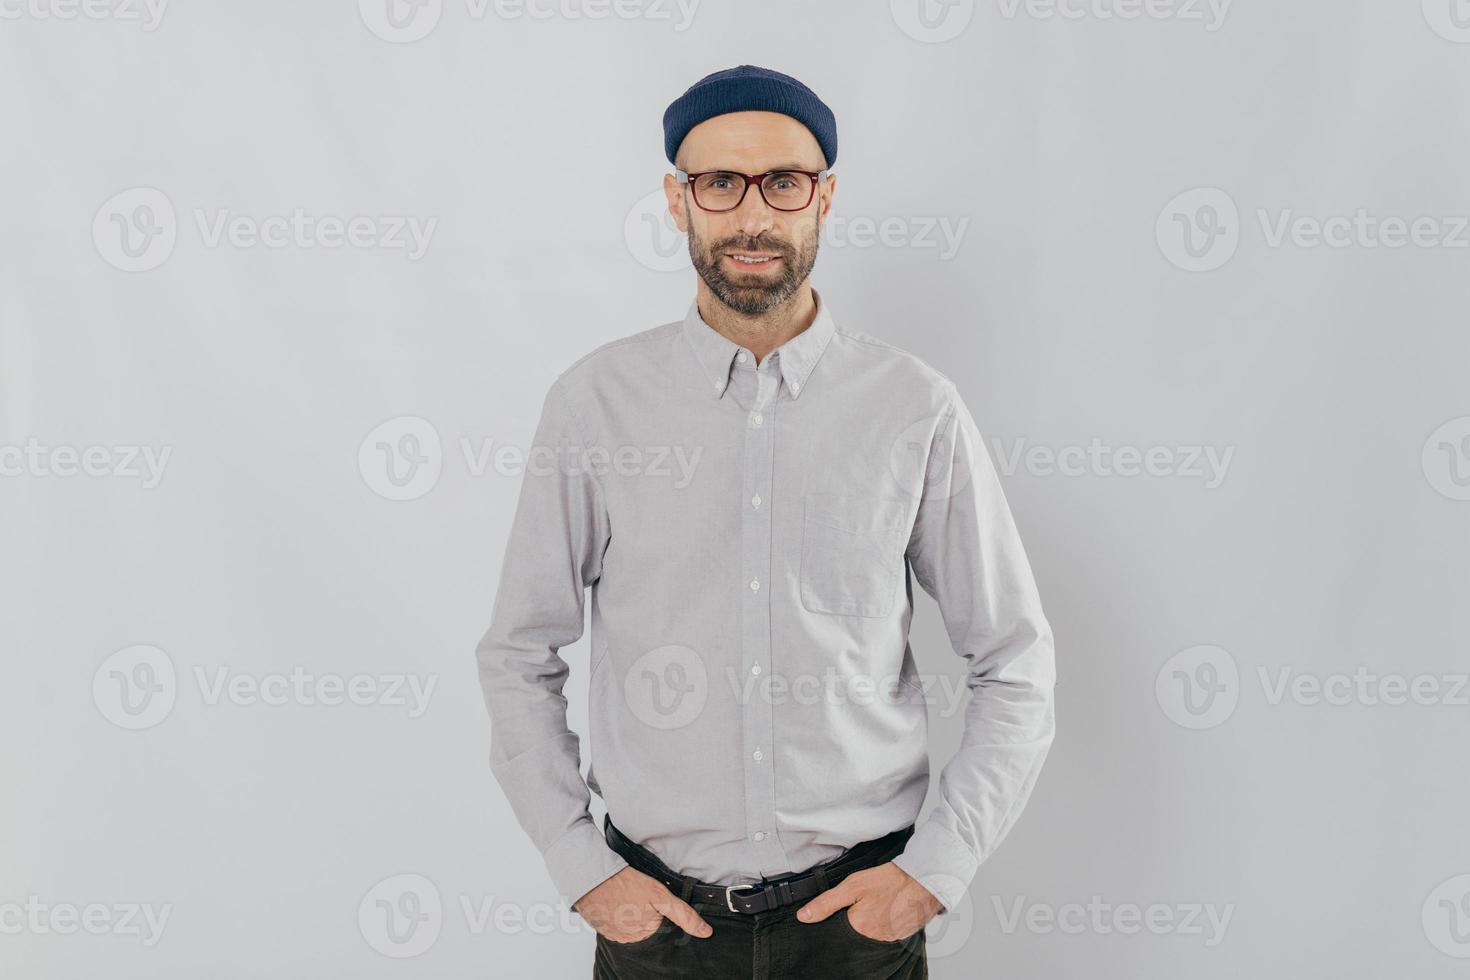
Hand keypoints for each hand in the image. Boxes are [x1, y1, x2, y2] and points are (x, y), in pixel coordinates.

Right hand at [573, 866, 712, 942]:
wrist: (591, 877)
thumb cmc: (625, 883)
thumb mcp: (661, 895)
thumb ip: (683, 914)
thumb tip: (706, 933)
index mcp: (646, 933)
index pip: (663, 929)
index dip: (662, 914)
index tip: (653, 902)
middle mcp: (630, 939)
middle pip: (646, 928)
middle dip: (646, 914)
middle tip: (638, 895)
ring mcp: (614, 934)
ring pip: (631, 926)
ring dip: (631, 914)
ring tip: (627, 896)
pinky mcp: (601, 927)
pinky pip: (615, 923)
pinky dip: (618, 913)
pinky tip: (617, 900)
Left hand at [795, 862, 942, 941]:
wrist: (926, 880)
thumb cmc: (891, 880)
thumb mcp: (853, 886)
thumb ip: (826, 902)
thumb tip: (804, 916)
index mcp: (859, 928)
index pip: (838, 932)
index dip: (839, 918)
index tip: (846, 907)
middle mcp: (874, 939)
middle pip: (855, 934)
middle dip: (856, 921)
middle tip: (867, 902)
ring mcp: (890, 939)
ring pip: (872, 934)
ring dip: (872, 921)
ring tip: (878, 903)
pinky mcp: (903, 936)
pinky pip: (887, 933)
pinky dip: (885, 922)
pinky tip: (888, 908)